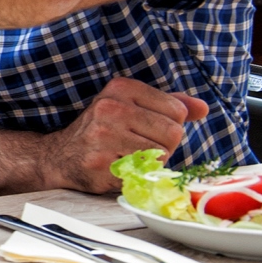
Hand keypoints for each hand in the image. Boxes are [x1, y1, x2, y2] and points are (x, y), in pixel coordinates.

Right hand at [45, 76, 210, 193]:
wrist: (59, 156)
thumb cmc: (102, 131)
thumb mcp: (131, 107)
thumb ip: (168, 105)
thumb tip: (202, 108)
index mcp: (121, 88)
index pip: (177, 110)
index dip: (167, 124)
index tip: (144, 128)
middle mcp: (111, 108)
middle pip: (173, 132)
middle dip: (163, 145)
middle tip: (137, 145)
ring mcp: (104, 135)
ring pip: (162, 154)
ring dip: (150, 161)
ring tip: (127, 156)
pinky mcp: (102, 162)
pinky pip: (144, 172)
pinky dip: (137, 174)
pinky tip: (118, 167)